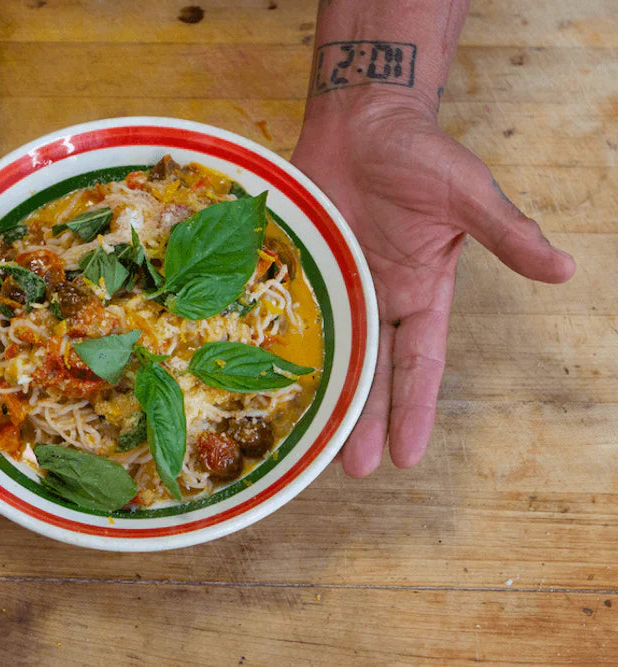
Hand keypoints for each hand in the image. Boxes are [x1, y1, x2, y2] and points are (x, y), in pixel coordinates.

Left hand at [291, 92, 574, 476]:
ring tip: (311, 445)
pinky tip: (266, 378)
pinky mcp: (303, 268)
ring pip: (331, 352)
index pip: (421, 363)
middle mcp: (379, 299)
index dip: (415, 408)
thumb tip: (564, 268)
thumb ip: (508, 233)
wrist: (362, 119)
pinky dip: (282, 344)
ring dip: (325, 395)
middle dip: (365, 420)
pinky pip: (291, 313)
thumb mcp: (469, 194)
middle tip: (351, 470)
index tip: (409, 455)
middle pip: (372, 372)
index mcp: (422, 293)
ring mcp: (338, 286)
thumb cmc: (421, 154)